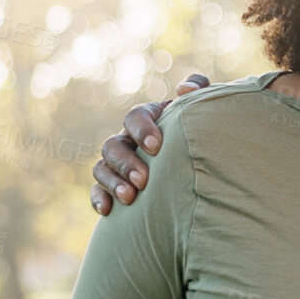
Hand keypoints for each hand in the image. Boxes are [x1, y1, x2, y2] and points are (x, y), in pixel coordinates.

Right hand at [89, 74, 208, 214]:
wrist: (202, 158)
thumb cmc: (202, 129)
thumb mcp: (202, 107)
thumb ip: (199, 88)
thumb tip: (184, 89)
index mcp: (149, 118)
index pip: (136, 116)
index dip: (142, 130)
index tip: (157, 147)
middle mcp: (129, 139)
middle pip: (113, 145)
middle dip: (126, 163)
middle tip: (143, 180)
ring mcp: (119, 162)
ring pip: (101, 167)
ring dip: (113, 182)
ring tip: (130, 198)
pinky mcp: (114, 183)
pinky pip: (97, 189)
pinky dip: (99, 198)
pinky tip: (108, 211)